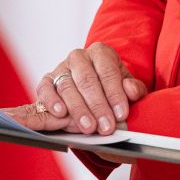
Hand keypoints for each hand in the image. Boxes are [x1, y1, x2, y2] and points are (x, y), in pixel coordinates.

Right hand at [30, 44, 147, 135]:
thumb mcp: (129, 88)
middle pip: (86, 79)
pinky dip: (51, 101)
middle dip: (97, 106)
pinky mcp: (47, 80)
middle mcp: (79, 57)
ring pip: (67, 86)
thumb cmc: (113, 88)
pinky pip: (45, 88)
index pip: (108, 71)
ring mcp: (61, 68)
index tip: (121, 115)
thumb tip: (131, 90)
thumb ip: (134, 89)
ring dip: (78, 109)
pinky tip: (61, 113)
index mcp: (101, 53)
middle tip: (106, 127)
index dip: (115, 94)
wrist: (96, 90)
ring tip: (88, 127)